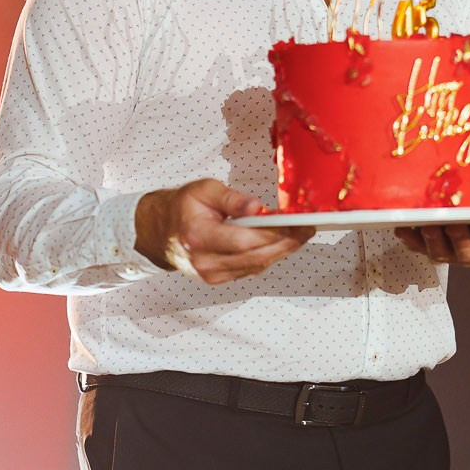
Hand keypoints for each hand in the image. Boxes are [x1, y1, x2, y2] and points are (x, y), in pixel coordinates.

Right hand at [135, 179, 313, 284]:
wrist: (162, 231)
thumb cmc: (183, 207)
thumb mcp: (204, 189)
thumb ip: (231, 198)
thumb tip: (257, 207)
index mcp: (198, 236)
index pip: (243, 240)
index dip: (273, 232)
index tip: (295, 221)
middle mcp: (205, 261)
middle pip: (256, 257)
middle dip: (286, 243)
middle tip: (308, 228)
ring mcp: (212, 274)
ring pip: (258, 265)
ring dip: (283, 250)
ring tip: (301, 233)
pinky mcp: (219, 279)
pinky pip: (252, 268)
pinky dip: (270, 255)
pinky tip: (283, 242)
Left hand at [394, 182, 469, 268]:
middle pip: (467, 252)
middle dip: (459, 239)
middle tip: (452, 224)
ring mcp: (450, 252)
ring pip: (441, 253)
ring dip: (432, 241)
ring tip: (425, 226)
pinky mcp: (431, 246)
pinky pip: (419, 247)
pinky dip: (410, 239)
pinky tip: (402, 228)